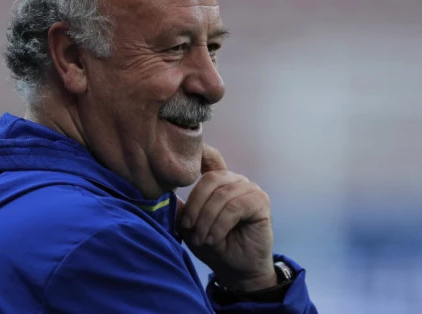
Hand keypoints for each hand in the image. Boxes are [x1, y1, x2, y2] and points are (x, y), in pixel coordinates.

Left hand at [176, 144, 276, 291]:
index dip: (200, 152)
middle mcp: (235, 180)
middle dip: (195, 206)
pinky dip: (220, 224)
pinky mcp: (260, 201)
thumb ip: (179, 209)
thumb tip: (160, 194)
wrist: (238, 270)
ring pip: (221, 195)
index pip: (209, 158)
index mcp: (218, 181)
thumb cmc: (214, 246)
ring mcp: (249, 189)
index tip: (186, 154)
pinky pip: (235, 207)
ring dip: (207, 220)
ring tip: (201, 239)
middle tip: (188, 228)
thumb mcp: (190, 227)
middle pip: (210, 180)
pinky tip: (213, 238)